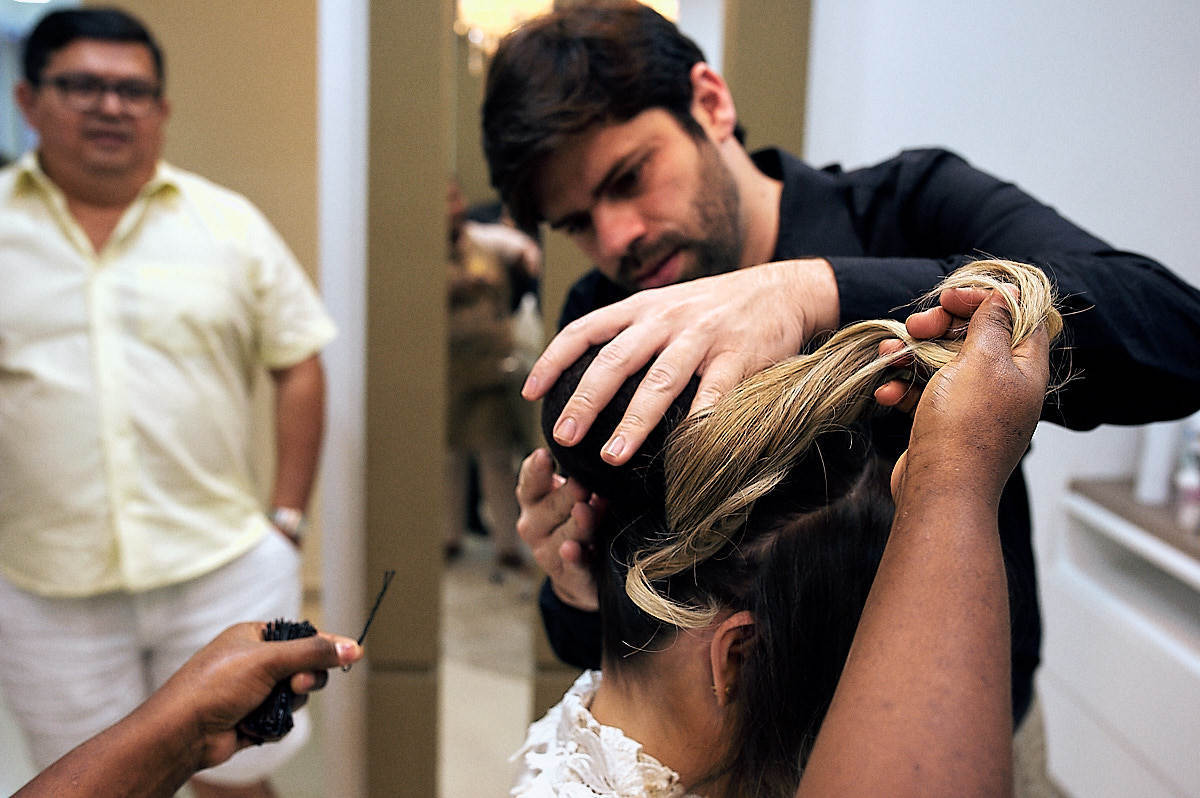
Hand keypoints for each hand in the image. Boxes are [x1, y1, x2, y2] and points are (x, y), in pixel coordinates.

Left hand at [148, 622, 361, 769]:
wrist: (183, 733)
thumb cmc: (214, 686)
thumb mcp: (268, 660)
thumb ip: (312, 653)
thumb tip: (351, 648)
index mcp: (254, 637)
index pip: (301, 635)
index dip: (325, 644)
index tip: (352, 652)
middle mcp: (255, 662)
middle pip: (304, 667)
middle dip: (304, 679)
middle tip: (297, 685)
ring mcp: (254, 691)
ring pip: (295, 696)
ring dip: (289, 704)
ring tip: (269, 707)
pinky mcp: (252, 717)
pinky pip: (283, 719)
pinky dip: (275, 724)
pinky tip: (256, 725)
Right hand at [515, 448, 600, 610]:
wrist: (579, 573)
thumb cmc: (576, 520)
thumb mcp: (573, 497)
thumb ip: (578, 480)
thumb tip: (601, 456)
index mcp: (533, 499)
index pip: (531, 481)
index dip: (536, 469)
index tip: (543, 454)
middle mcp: (533, 525)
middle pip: (550, 506)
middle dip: (568, 495)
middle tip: (583, 483)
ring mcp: (546, 552)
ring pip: (563, 535)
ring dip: (577, 523)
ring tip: (585, 510)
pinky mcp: (565, 575)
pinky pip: (571, 565)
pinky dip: (573, 557)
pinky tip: (573, 549)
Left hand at [523, 259, 838, 463]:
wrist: (784, 289)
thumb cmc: (716, 310)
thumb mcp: (667, 308)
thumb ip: (633, 334)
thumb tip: (588, 379)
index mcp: (642, 307)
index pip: (585, 329)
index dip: (553, 359)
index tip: (529, 393)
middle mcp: (666, 319)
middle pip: (614, 360)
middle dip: (584, 401)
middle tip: (562, 436)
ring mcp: (703, 336)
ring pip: (659, 382)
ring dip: (632, 423)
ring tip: (611, 456)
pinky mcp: (740, 355)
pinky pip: (715, 394)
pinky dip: (699, 424)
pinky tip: (685, 453)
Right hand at [890, 289, 1048, 503]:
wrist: (941, 490)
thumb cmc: (966, 426)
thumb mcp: (983, 361)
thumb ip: (992, 324)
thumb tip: (1005, 298)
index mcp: (1025, 369)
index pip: (1017, 317)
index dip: (986, 300)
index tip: (950, 296)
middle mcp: (1003, 387)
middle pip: (975, 338)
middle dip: (940, 327)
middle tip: (917, 326)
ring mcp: (972, 407)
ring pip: (943, 364)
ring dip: (913, 354)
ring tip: (889, 354)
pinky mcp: (944, 424)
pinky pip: (925, 393)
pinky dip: (905, 387)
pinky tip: (888, 392)